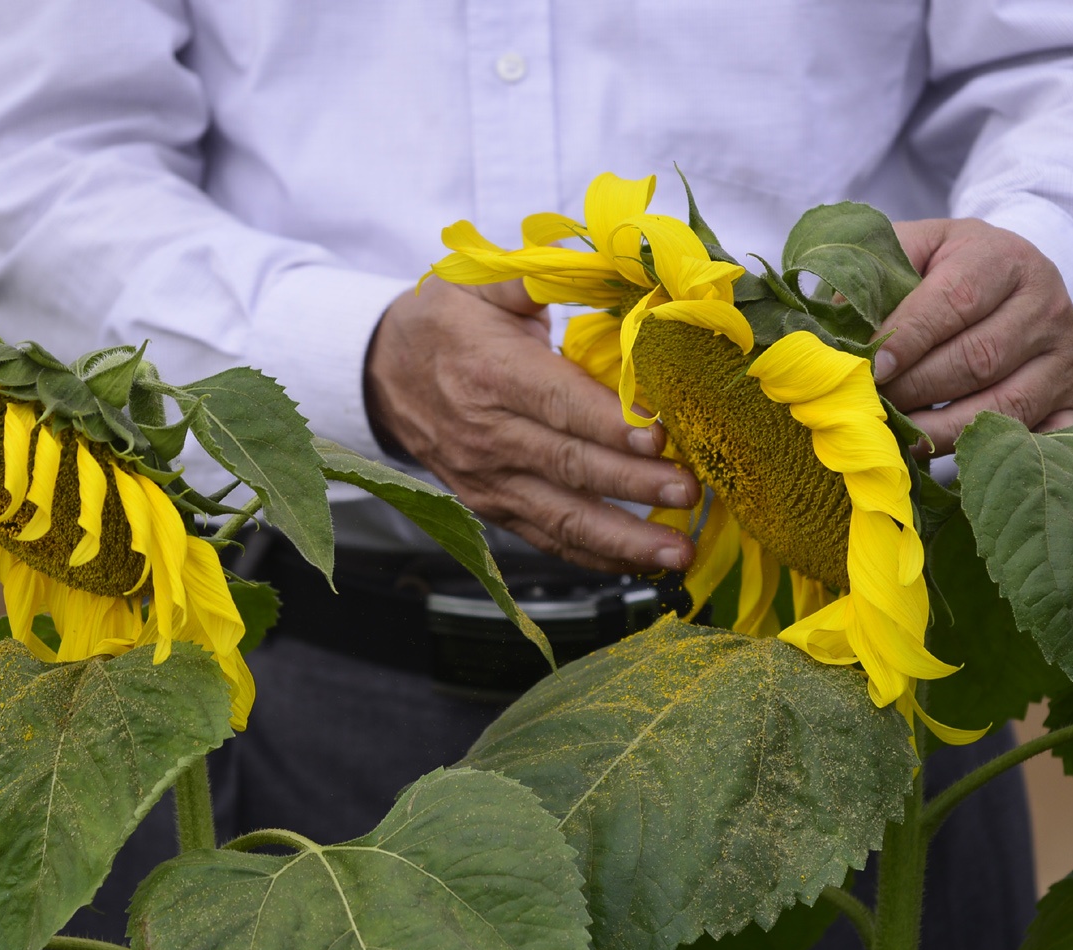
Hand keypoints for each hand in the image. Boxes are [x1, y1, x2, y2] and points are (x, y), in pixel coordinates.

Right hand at [364, 280, 697, 572]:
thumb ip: (541, 279)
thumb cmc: (446, 321)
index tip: (661, 436)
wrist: (382, 373)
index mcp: (490, 372)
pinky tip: (640, 562)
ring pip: (561, 516)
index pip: (557, 403)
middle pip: (569, 465)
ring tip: (677, 550)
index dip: (609, 423)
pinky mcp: (491, 507)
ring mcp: (488, 479)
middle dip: (634, 483)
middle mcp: (486, 434)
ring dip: (623, 538)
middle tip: (690, 490)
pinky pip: (547, 538)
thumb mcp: (482, 282)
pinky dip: (595, 556)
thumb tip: (611, 264)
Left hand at [876, 218, 1072, 452]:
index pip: (956, 300)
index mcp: (1004, 257)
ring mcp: (1067, 355)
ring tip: (896, 434)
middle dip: (916, 388)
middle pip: (978, 358)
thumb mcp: (912, 250)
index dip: (909, 337)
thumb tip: (838, 331)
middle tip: (872, 406)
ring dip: (940, 429)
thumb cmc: (945, 268)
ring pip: (1003, 404)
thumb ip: (874, 276)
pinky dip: (994, 453)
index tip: (871, 367)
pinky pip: (1039, 437)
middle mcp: (1047, 304)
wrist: (1012, 278)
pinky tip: (946, 456)